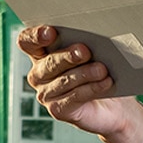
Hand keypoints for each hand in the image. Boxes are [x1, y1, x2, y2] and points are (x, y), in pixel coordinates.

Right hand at [19, 25, 142, 142]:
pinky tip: (105, 82)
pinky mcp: (58, 109)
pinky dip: (91, 88)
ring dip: (84, 73)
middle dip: (68, 56)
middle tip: (85, 51)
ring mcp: (46, 93)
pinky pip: (74, 97)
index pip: (27, 41)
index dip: (35, 36)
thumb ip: (88, 42)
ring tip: (102, 69)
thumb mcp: (96, 52)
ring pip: (63, 80)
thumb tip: (96, 35)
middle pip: (49, 62)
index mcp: (41, 52)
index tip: (50, 32)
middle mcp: (39, 73)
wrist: (114, 103)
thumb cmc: (103, 70)